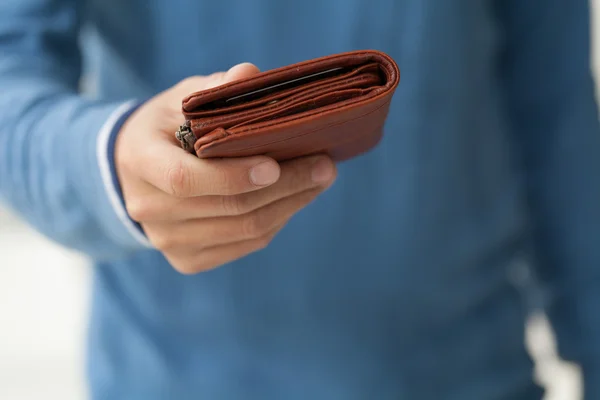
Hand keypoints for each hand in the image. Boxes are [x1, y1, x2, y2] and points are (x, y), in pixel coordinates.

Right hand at [115, 63, 336, 273]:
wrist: (135, 173)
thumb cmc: (166, 128)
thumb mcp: (182, 99)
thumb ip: (216, 90)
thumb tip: (250, 75)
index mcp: (140, 161)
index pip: (184, 179)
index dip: (233, 176)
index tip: (275, 164)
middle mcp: (148, 208)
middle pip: (227, 208)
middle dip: (285, 187)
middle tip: (324, 167)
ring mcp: (167, 240)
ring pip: (243, 231)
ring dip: (290, 205)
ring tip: (319, 180)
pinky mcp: (187, 260)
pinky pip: (244, 244)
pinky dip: (277, 221)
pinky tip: (294, 199)